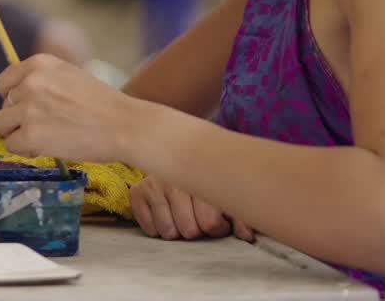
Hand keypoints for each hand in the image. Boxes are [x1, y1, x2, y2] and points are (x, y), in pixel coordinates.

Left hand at [0, 53, 139, 162]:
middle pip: (2, 105)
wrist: (124, 125)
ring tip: (44, 137)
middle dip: (17, 118)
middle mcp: (30, 82)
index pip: (3, 82)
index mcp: (39, 63)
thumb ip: (41, 81)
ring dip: (18, 134)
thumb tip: (14, 97)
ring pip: (1, 125)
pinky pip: (11, 145)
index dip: (13, 98)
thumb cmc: (102, 104)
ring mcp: (28, 109)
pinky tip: (47, 147)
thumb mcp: (68, 76)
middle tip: (44, 126)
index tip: (28, 108)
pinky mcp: (30, 135)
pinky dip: (25, 149)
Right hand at [130, 176, 255, 242]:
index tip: (220, 221)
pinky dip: (158, 229)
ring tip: (182, 216)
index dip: (219, 229)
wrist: (175, 148)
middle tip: (200, 217)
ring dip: (177, 230)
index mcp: (202, 175)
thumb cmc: (206, 177)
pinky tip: (166, 214)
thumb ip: (241, 214)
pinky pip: (150, 229)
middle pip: (190, 230)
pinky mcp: (138, 191)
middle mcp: (175, 178)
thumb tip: (245, 236)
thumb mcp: (227, 191)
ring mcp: (154, 183)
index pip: (211, 223)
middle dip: (198, 229)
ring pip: (169, 232)